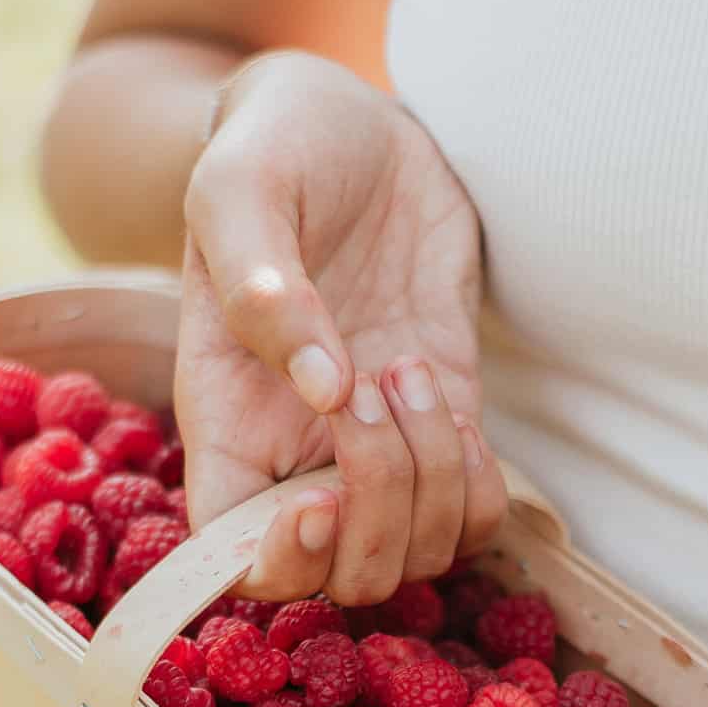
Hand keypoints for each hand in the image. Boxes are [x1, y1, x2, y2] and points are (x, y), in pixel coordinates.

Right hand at [175, 51, 505, 602]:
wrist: (356, 128)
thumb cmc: (279, 149)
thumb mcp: (239, 186)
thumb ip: (259, 284)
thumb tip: (320, 389)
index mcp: (228, 423)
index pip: (235, 558)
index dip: (281, 563)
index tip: (318, 498)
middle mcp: (299, 458)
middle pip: (347, 577)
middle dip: (380, 511)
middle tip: (373, 391)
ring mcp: (378, 452)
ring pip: (420, 556)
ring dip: (435, 482)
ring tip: (408, 369)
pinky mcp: (444, 428)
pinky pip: (475, 517)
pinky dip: (479, 484)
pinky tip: (455, 407)